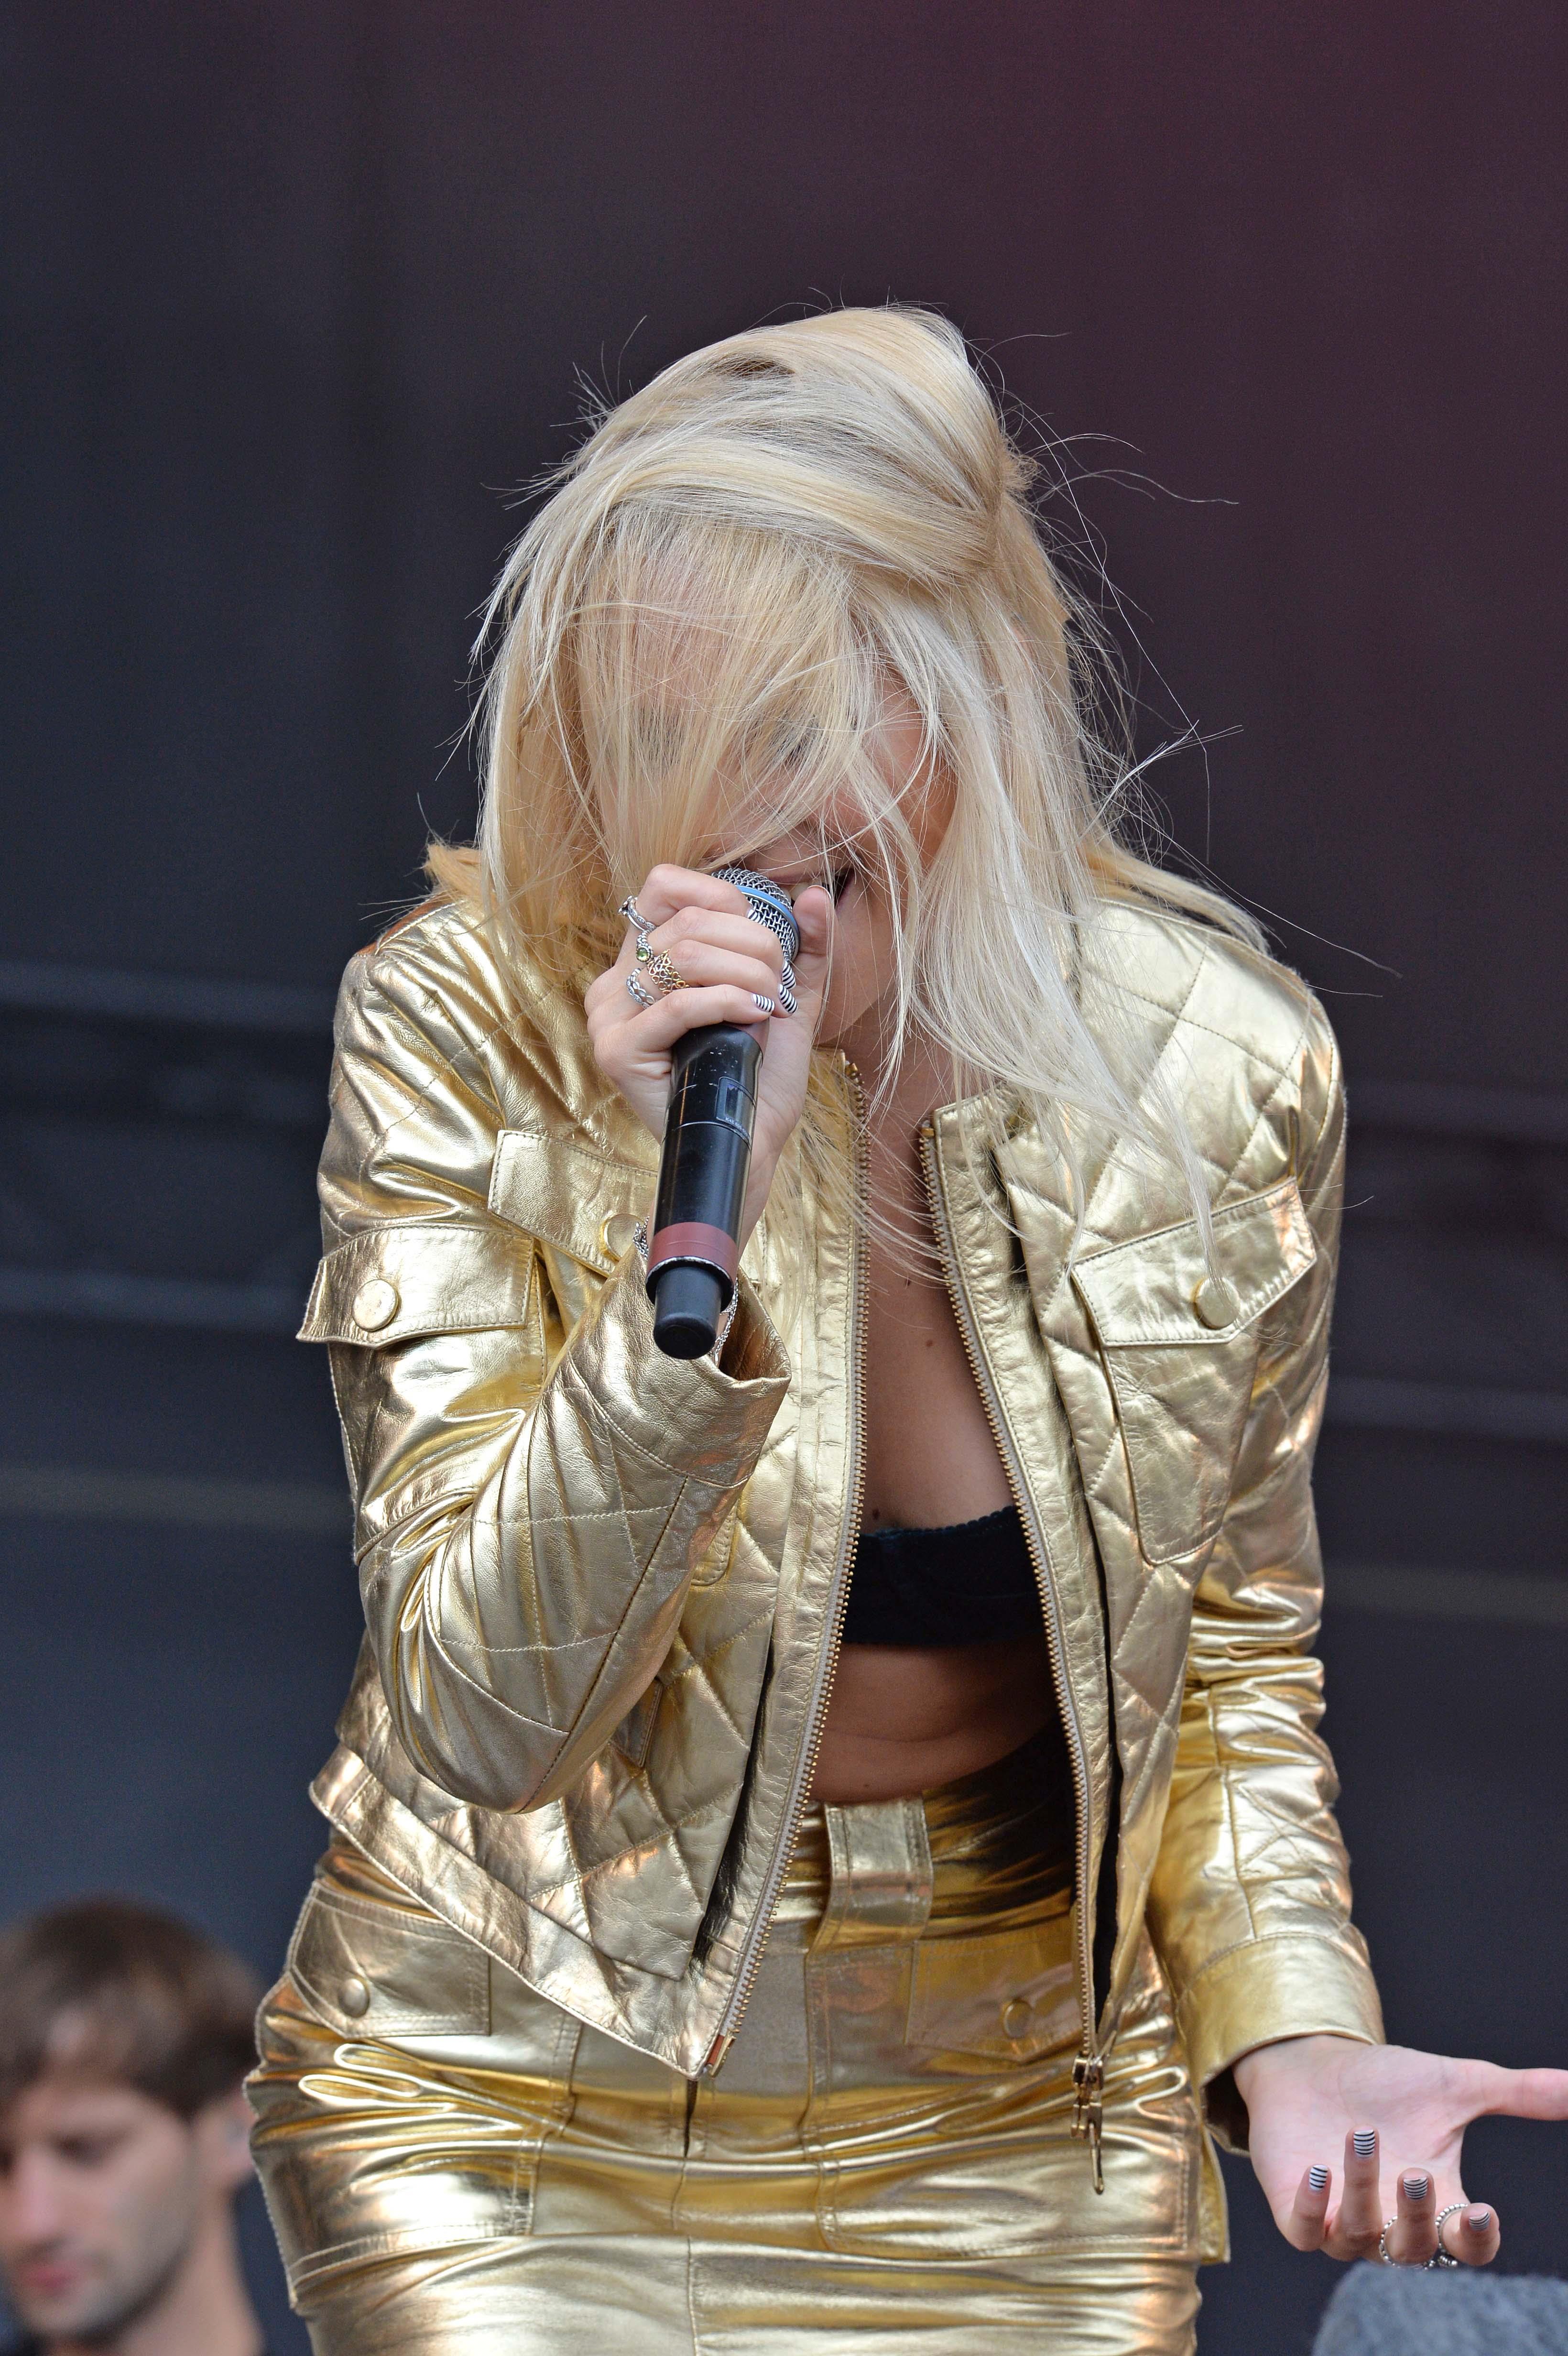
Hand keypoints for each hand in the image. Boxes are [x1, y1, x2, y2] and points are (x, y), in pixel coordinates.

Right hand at [585, 865, 832, 1242]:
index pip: (663, 887)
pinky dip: (727, 1003)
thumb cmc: (760, 1076)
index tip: (761, 938)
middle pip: (687, 922)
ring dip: (745, 974)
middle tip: (775, 986)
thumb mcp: (784, 998)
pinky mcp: (617, 1052)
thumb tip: (810, 894)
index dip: (720, 897)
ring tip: (768, 1005)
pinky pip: (677, 1005)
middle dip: (752, 946)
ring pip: (684, 957)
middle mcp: (615, 984)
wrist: (751, 1146)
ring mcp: (610, 1019)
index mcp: (642, 963)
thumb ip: (802, 947)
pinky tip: (755, 1018)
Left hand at [1235, 2032, 1567, 2264]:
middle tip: (1414, 2172)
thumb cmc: (1384, 2082)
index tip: (1480, 2211)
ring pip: (1361, 2236)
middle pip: (1415, 2250)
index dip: (1475, 2241)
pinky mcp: (1296, 2212)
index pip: (1465, 2246)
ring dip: (1363, 2189)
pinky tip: (1317, 2174)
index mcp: (1436, 2199)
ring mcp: (1342, 2221)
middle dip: (1417, 2218)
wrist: (1311, 2063)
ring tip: (1360, 2135)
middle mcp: (1392, 2221)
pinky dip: (1312, 2211)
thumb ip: (1518, 2093)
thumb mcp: (1455, 2084)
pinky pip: (1306, 2233)